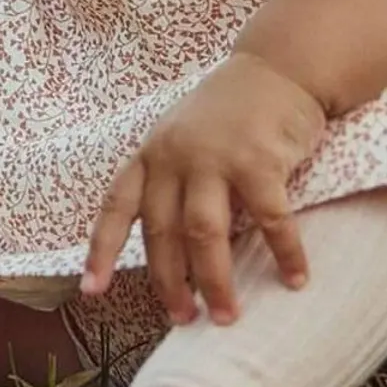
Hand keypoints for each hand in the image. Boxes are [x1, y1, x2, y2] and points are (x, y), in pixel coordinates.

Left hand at [81, 52, 327, 326]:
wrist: (279, 66)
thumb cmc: (230, 111)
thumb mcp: (183, 137)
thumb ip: (171, 182)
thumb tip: (171, 253)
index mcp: (153, 153)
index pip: (117, 206)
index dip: (101, 250)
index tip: (92, 292)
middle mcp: (177, 155)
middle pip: (163, 232)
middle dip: (170, 283)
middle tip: (183, 320)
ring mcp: (217, 157)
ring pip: (206, 234)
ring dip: (215, 280)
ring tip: (226, 316)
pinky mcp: (260, 160)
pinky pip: (270, 219)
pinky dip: (284, 253)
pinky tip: (295, 279)